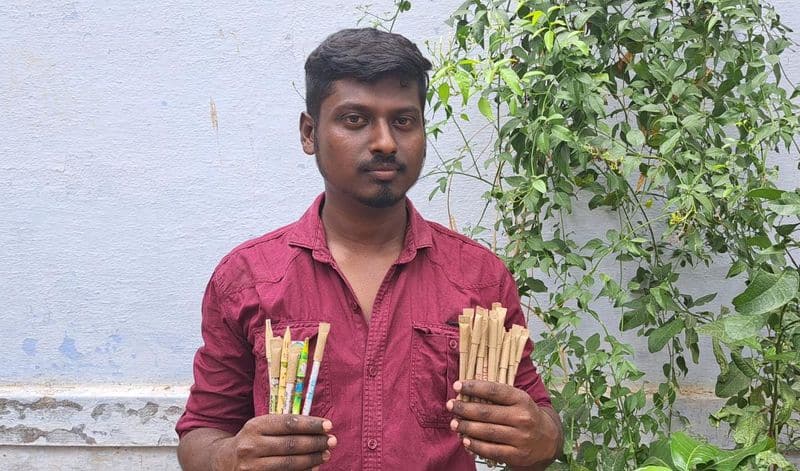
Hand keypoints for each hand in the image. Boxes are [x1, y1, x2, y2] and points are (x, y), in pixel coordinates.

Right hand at [217, 414, 336, 470]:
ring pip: (289, 463)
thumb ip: (283, 425)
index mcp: (255, 426)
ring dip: (312, 459)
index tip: (328, 425)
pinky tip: (313, 468)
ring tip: (325, 454)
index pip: (288, 423)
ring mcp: (251, 466)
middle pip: (291, 444)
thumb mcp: (260, 427)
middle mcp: (251, 446)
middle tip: (332, 441)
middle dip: (315, 442)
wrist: (223, 461)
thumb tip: (317, 428)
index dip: (310, 424)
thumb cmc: (251, 440)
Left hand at [447, 380, 560, 468]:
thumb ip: (498, 395)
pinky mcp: (517, 454)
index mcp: (522, 399)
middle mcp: (522, 417)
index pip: (495, 391)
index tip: (457, 386)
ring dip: (466, 427)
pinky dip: (476, 445)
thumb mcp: (518, 400)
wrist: (548, 439)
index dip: (474, 387)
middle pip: (487, 413)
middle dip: (464, 409)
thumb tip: (467, 392)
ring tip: (454, 423)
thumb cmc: (526, 414)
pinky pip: (492, 450)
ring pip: (487, 432)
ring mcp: (521, 437)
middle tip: (450, 406)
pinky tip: (465, 440)